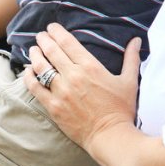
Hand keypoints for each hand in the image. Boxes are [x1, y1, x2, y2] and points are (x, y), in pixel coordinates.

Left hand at [25, 23, 140, 154]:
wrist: (110, 136)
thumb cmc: (122, 110)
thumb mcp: (130, 82)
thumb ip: (131, 59)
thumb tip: (136, 40)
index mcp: (90, 67)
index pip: (67, 43)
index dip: (57, 32)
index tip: (52, 28)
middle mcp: (73, 76)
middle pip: (52, 51)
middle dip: (44, 40)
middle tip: (40, 36)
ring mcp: (61, 91)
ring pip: (41, 67)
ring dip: (35, 55)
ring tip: (33, 50)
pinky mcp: (53, 106)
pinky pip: (35, 88)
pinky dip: (29, 77)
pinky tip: (28, 71)